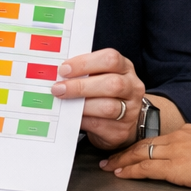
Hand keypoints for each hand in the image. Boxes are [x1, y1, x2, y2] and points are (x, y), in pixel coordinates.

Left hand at [52, 49, 179, 148]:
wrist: (124, 121)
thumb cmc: (106, 93)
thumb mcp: (101, 76)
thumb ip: (85, 72)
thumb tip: (58, 73)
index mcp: (125, 68)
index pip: (111, 59)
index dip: (85, 63)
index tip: (64, 69)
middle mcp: (132, 88)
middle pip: (112, 84)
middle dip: (80, 86)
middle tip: (59, 88)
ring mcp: (130, 111)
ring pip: (107, 107)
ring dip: (81, 105)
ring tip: (63, 103)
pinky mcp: (121, 131)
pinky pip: (99, 125)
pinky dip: (82, 120)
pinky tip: (71, 116)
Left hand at [99, 123, 190, 187]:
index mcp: (188, 132)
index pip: (157, 139)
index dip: (140, 145)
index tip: (130, 150)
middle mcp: (177, 138)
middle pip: (142, 144)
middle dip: (124, 151)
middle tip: (110, 157)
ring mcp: (174, 152)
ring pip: (139, 154)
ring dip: (122, 161)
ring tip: (109, 166)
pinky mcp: (174, 168)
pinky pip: (145, 168)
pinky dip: (130, 171)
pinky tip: (121, 174)